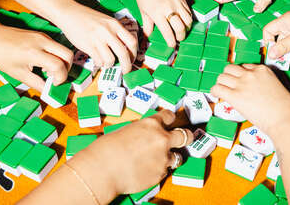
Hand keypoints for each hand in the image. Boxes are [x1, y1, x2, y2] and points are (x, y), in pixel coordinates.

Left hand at [0, 18, 72, 91]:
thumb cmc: (1, 54)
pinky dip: (57, 57)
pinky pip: (58, 47)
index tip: (54, 84)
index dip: (60, 78)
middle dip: (67, 69)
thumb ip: (36, 83)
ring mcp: (44, 37)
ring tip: (48, 70)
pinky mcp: (44, 36)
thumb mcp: (17, 73)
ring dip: (62, 63)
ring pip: (65, 50)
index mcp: (33, 52)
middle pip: (68, 55)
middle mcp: (42, 42)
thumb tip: (48, 91)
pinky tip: (45, 62)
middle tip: (57, 77)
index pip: (58, 65)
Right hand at [54, 3, 137, 72]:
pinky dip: (100, 63)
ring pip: (111, 60)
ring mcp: (98, 39)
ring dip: (110, 65)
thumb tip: (125, 48)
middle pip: (124, 53)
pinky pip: (99, 61)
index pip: (132, 42)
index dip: (134, 53)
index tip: (132, 59)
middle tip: (126, 70)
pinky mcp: (88, 45)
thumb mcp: (106, 20)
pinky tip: (98, 60)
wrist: (69, 13)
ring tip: (107, 62)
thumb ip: (115, 32)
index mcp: (115, 24)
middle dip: (127, 66)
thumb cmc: (87, 17)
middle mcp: (108, 31)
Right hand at [68, 110, 193, 203]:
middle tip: (186, 138)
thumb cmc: (107, 149)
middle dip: (186, 136)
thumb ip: (143, 132)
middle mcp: (161, 138)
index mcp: (151, 124)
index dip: (170, 119)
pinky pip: (164, 171)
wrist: (102, 170)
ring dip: (169, 157)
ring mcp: (163, 157)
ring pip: (176, 157)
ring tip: (156, 159)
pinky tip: (145, 170)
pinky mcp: (160, 174)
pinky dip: (158, 170)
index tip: (171, 121)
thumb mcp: (127, 130)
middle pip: (185, 136)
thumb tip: (148, 136)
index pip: (170, 116)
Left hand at [135, 0, 191, 46]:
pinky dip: (188, 18)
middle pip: (181, 28)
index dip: (171, 41)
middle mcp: (168, 8)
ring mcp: (176, 3)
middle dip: (181, 36)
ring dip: (186, 28)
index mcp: (157, 13)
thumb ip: (147, 25)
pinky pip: (189, 12)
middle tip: (179, 39)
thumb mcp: (143, 11)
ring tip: (182, 30)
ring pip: (188, 20)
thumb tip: (147, 37)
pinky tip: (183, 20)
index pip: (167, 32)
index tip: (171, 45)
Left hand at [211, 64, 289, 135]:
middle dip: (228, 76)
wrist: (285, 119)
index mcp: (262, 70)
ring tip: (222, 90)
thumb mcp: (275, 87)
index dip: (240, 75)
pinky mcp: (235, 96)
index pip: (244, 66)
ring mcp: (242, 84)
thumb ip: (262, 84)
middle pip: (230, 68)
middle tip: (228, 85)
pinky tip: (217, 95)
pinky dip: (214, 91)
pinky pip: (217, 88)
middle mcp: (251, 74)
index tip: (239, 81)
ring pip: (221, 76)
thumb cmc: (284, 108)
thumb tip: (251, 90)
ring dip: (220, 83)